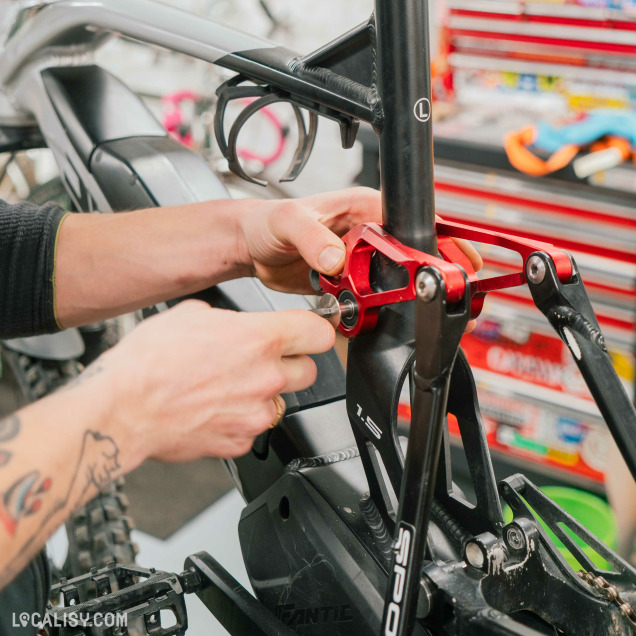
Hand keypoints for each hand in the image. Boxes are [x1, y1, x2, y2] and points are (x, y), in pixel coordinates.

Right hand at [92, 300, 334, 465]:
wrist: (124, 409)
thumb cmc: (149, 362)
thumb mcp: (190, 315)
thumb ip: (228, 319)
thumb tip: (234, 324)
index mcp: (259, 339)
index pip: (319, 333)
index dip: (316, 330)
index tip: (310, 333)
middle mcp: (265, 377)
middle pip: (309, 371)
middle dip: (291, 364)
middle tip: (263, 361)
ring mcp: (255, 413)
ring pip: (281, 401)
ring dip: (264, 394)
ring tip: (229, 387)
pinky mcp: (241, 441)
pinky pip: (255, 427)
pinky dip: (241, 419)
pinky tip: (214, 409)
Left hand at [236, 187, 482, 293]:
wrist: (251, 247)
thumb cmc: (267, 221)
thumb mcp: (288, 222)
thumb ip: (313, 238)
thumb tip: (336, 257)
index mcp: (363, 207)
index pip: (410, 220)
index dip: (434, 238)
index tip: (447, 257)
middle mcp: (367, 233)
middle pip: (409, 253)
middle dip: (421, 272)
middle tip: (432, 289)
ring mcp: (360, 260)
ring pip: (391, 280)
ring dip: (394, 295)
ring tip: (392, 303)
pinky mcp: (349, 282)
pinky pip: (367, 298)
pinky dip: (369, 307)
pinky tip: (365, 312)